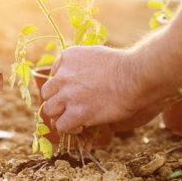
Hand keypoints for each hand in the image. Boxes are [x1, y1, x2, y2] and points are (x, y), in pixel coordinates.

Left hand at [41, 46, 160, 133]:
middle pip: (47, 93)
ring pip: (49, 110)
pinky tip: (80, 126)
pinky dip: (69, 128)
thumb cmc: (122, 65)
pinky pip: (61, 125)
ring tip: (74, 118)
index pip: (53, 75)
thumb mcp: (95, 54)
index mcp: (66, 57)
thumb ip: (80, 64)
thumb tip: (77, 76)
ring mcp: (68, 94)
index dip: (62, 86)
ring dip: (60, 115)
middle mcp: (63, 76)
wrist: (134, 76)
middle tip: (70, 107)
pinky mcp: (77, 112)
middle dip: (57, 101)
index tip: (73, 92)